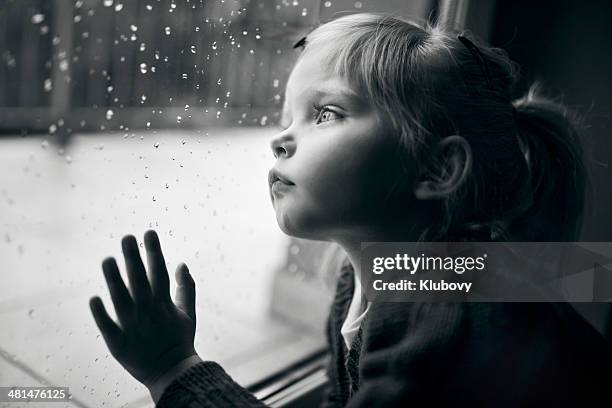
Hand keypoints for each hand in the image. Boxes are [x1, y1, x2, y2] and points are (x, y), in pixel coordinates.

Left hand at [89, 230, 197, 387]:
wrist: (172, 373)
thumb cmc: (179, 340)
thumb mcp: (188, 313)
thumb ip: (186, 288)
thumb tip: (182, 264)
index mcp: (164, 304)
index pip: (158, 272)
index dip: (154, 251)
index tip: (149, 233)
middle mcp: (148, 313)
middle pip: (139, 281)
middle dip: (133, 258)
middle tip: (126, 237)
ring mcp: (133, 327)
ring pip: (121, 300)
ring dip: (114, 280)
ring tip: (107, 260)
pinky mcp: (119, 343)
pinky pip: (108, 326)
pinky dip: (101, 314)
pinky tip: (94, 299)